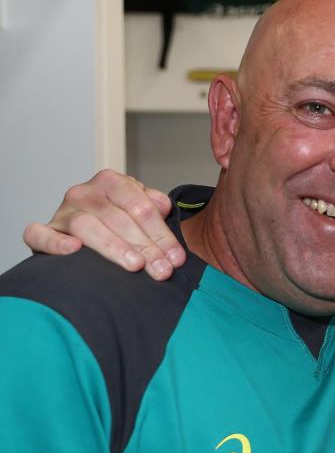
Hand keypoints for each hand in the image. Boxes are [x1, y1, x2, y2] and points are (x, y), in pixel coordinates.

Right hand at [22, 169, 183, 279]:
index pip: (140, 207)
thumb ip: (154, 206)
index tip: (176, 258)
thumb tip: (162, 207)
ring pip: (86, 226)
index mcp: (111, 182)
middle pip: (118, 219)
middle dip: (145, 246)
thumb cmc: (120, 222)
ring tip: (135, 265)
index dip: (161, 234)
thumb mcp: (141, 208)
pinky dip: (55, 242)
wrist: (88, 232)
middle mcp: (84, 193)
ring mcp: (62, 212)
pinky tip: (74, 250)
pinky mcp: (43, 232)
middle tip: (162, 269)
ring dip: (114, 247)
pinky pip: (39, 234)